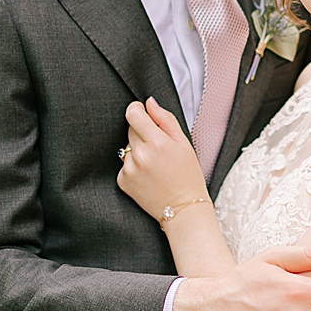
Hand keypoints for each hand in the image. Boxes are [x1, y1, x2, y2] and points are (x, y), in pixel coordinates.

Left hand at [118, 98, 205, 219]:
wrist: (182, 208)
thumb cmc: (187, 175)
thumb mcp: (184, 143)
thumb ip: (165, 119)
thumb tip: (149, 103)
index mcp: (157, 142)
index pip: (133, 114)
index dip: (136, 109)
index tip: (141, 112)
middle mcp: (140, 155)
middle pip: (130, 129)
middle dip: (142, 132)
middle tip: (158, 146)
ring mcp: (129, 168)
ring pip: (127, 147)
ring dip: (137, 150)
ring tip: (154, 164)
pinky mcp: (122, 180)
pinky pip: (124, 163)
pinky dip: (133, 166)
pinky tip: (147, 175)